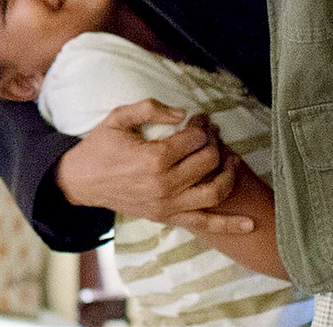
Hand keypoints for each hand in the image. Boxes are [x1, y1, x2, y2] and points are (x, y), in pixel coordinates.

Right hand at [55, 99, 251, 233]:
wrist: (82, 181)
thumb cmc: (101, 146)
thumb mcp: (119, 117)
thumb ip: (150, 107)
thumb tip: (183, 113)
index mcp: (153, 159)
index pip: (195, 139)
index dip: (202, 124)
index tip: (199, 118)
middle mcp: (164, 185)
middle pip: (208, 160)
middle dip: (215, 142)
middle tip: (212, 132)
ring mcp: (168, 205)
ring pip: (214, 192)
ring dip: (229, 174)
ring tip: (232, 159)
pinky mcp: (168, 218)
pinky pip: (204, 224)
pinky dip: (229, 224)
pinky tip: (250, 223)